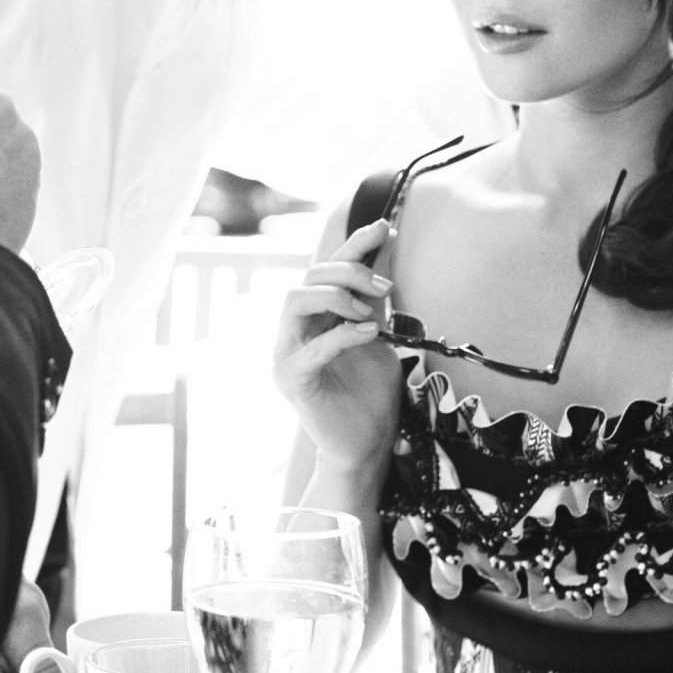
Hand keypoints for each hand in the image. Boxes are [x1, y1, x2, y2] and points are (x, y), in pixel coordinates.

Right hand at [272, 218, 401, 466]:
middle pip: (308, 277)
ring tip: (367, 310)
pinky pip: (310, 347)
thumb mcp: (378, 332)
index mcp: (314, 318)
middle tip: (386, 285)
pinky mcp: (291, 379)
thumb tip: (384, 243)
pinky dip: (342, 334)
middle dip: (349, 271)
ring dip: (334, 294)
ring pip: (294, 299)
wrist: (367, 444)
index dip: (352, 245)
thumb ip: (374, 296)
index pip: (326, 269)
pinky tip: (370, 332)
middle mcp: (294, 330)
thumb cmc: (370, 393)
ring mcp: (287, 353)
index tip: (383, 228)